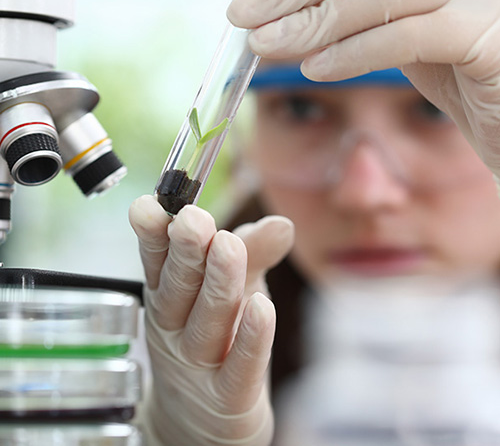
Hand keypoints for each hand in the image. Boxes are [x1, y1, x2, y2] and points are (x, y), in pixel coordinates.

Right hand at [129, 195, 293, 444]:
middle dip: (186, 250)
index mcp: (170, 295)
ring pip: (207, 322)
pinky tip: (262, 306)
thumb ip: (253, 254)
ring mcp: (198, 364)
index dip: (153, 235)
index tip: (151, 205)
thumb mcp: (233, 287)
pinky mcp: (228, 396)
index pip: (158, 262)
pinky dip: (250, 339)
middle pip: (179, 287)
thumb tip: (282, 223)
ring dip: (217, 283)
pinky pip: (239, 367)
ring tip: (227, 245)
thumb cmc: (218, 336)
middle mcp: (176, 327)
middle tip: (192, 218)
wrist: (206, 417)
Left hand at [227, 0, 499, 178]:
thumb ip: (353, 10)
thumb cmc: (452, 68)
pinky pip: (410, 35)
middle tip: (243, 13)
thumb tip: (281, 8)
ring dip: (311, 23)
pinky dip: (355, 52)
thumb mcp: (396, 25)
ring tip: (265, 44)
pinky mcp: (490, 33)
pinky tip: (316, 69)